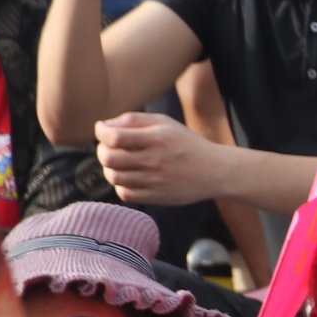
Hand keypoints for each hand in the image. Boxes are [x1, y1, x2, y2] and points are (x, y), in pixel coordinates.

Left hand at [93, 112, 224, 204]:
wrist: (215, 171)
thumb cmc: (187, 144)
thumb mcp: (166, 123)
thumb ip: (135, 120)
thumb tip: (105, 126)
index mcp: (157, 138)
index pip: (114, 137)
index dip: (101, 132)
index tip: (103, 131)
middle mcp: (155, 159)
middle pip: (108, 158)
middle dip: (103, 151)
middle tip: (111, 148)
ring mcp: (155, 181)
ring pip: (114, 177)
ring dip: (111, 168)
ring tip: (121, 163)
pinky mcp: (157, 197)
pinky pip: (125, 193)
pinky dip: (122, 185)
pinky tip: (131, 177)